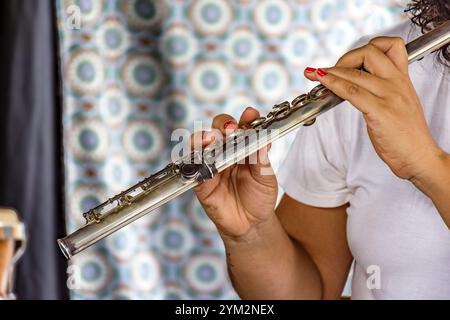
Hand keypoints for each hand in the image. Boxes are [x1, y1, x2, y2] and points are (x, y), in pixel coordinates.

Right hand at [193, 107, 277, 240]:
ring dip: (202, 137)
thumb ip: (261, 157)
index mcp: (241, 147)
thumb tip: (262, 136)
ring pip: (199, 144)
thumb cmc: (259, 197)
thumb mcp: (265, 177)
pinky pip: (193, 169)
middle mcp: (224, 152)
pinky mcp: (200, 182)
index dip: (245, 118)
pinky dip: (194, 161)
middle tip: (230, 129)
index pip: (240, 126)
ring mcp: (210, 165)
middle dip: (222, 124)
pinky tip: (200, 158)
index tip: (251, 115)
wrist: (251, 225)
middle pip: (216, 129)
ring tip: (210, 138)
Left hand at [304, 36, 444, 180]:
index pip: (392, 45)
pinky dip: (332, 84)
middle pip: (369, 52)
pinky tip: (322, 82)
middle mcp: (397, 83)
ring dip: (329, 71)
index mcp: (403, 79)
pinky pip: (351, 91)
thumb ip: (382, 90)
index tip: (350, 61)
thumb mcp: (399, 103)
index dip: (368, 46)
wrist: (418, 157)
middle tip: (330, 71)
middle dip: (344, 58)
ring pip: (355, 73)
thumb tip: (357, 83)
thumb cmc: (406, 135)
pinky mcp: (380, 112)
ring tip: (313, 74)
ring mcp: (389, 96)